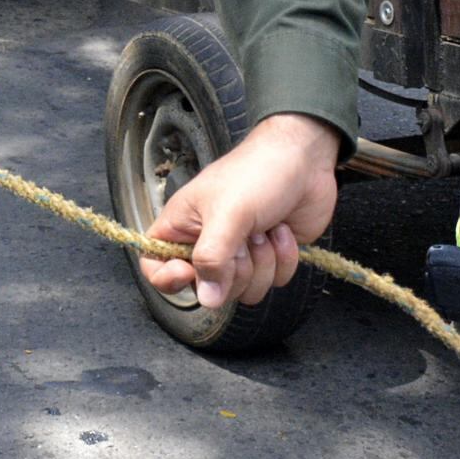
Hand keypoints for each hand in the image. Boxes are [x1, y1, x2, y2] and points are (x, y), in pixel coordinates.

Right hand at [137, 112, 342, 309]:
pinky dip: (283, 258)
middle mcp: (206, 244)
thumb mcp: (227, 213)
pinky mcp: (268, 256)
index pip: (155, 266)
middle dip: (235, 268)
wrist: (304, 159)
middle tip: (243, 236)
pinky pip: (273, 281)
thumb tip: (206, 299)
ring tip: (264, 228)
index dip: (169, 279)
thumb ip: (212, 258)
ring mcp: (239, 253)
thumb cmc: (257, 172)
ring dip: (263, 262)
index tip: (190, 271)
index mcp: (181, 226)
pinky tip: (283, 231)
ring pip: (245, 290)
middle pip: (209, 289)